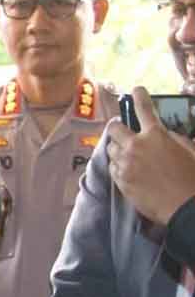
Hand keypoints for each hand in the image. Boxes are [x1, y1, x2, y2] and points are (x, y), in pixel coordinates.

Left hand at [107, 87, 194, 224]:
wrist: (184, 206)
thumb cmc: (192, 176)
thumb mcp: (188, 149)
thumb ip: (172, 138)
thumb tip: (162, 134)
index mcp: (156, 134)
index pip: (144, 109)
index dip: (139, 97)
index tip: (136, 90)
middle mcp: (135, 146)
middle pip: (114, 129)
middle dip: (117, 128)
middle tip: (123, 130)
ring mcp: (125, 164)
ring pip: (110, 148)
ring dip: (117, 148)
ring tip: (127, 154)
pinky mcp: (119, 180)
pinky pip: (112, 167)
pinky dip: (118, 165)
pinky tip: (127, 170)